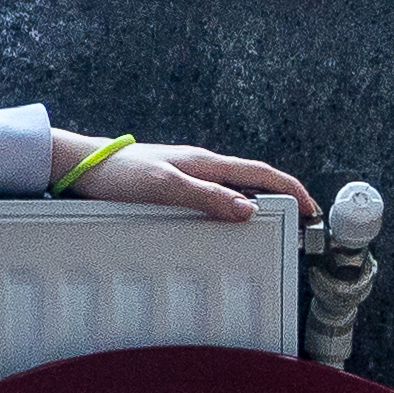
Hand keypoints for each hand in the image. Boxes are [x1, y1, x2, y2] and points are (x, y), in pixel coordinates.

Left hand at [70, 135, 319, 223]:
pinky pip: (211, 198)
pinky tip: (224, 226)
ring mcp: (187, 176)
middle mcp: (201, 167)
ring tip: (270, 229)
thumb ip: (204, 196)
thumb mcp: (163, 187)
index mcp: (205, 163)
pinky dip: (228, 210)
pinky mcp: (171, 187)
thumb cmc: (118, 174)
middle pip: (252, 181)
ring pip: (232, 191)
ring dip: (255, 206)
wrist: (83, 167)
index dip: (289, 190)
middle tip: (297, 225)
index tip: (310, 209)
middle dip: (279, 200)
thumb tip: (247, 210)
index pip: (260, 173)